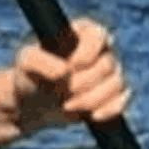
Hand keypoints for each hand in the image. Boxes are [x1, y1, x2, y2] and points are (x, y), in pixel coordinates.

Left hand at [8, 18, 130, 131]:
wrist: (33, 103)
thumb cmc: (29, 75)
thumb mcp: (26, 63)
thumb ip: (40, 60)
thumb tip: (64, 70)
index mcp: (83, 31)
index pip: (99, 36)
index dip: (87, 54)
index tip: (69, 68)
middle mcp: (102, 49)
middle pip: (108, 65)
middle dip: (83, 84)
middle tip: (61, 92)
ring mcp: (110, 71)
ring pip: (117, 84)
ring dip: (91, 100)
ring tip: (67, 105)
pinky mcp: (113, 94)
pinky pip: (123, 100)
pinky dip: (109, 110)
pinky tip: (92, 116)